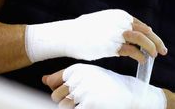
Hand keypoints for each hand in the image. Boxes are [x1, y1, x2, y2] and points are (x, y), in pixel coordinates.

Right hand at [25, 9, 166, 62]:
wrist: (70, 34)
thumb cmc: (84, 29)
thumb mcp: (104, 20)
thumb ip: (117, 24)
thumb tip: (129, 29)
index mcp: (120, 15)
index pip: (140, 24)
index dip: (150, 34)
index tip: (155, 41)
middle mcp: (121, 22)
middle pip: (145, 31)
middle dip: (156, 41)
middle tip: (163, 50)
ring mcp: (117, 33)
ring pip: (141, 39)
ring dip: (151, 47)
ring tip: (155, 55)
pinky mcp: (113, 45)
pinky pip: (131, 51)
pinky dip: (139, 55)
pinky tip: (142, 60)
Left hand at [43, 64, 165, 108]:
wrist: (131, 94)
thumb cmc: (107, 85)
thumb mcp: (87, 77)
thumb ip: (64, 78)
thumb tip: (44, 80)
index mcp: (77, 69)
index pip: (54, 83)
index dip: (62, 91)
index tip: (76, 91)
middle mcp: (78, 78)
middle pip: (55, 96)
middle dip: (66, 101)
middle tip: (84, 99)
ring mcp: (83, 91)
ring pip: (62, 106)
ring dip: (73, 108)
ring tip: (89, 102)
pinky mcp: (88, 104)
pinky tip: (92, 105)